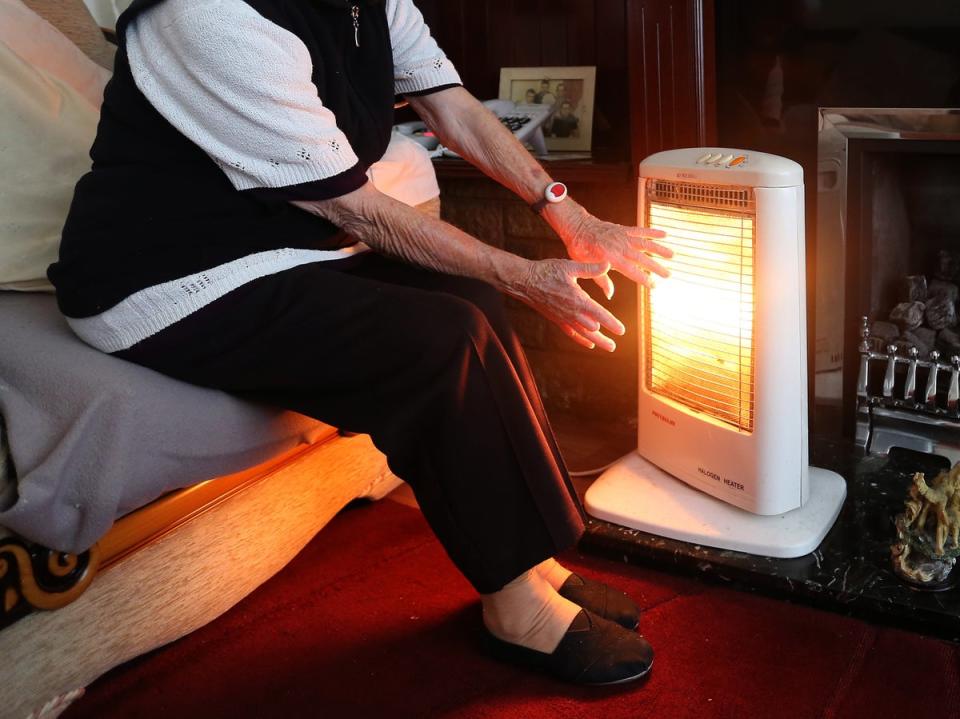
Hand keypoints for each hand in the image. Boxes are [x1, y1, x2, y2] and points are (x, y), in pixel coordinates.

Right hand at [506, 259, 624, 351]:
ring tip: (608, 347)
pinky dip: (580, 339)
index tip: (622, 331)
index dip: (611, 323)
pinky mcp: (556, 319)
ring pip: (583, 334)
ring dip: (596, 341)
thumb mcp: (569, 266)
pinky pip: (570, 332)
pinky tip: (589, 344)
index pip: (599, 314)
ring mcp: (563, 317)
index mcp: (577, 299)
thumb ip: (590, 269)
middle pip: (592, 329)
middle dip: (604, 338)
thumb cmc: (546, 271)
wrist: (524, 281)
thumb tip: (607, 264)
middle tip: (615, 347)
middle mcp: (571, 312)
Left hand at [561, 212, 672, 298]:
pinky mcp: (624, 230)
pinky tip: (665, 235)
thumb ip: (600, 279)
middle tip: (668, 275)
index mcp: (610, 257)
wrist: (577, 226)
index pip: (630, 270)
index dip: (643, 278)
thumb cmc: (579, 248)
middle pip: (641, 258)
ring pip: (644, 243)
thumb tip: (610, 295)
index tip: (653, 285)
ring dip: (659, 249)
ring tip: (672, 255)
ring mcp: (623, 237)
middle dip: (656, 267)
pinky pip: (640, 230)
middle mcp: (619, 246)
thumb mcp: (585, 265)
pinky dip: (652, 232)